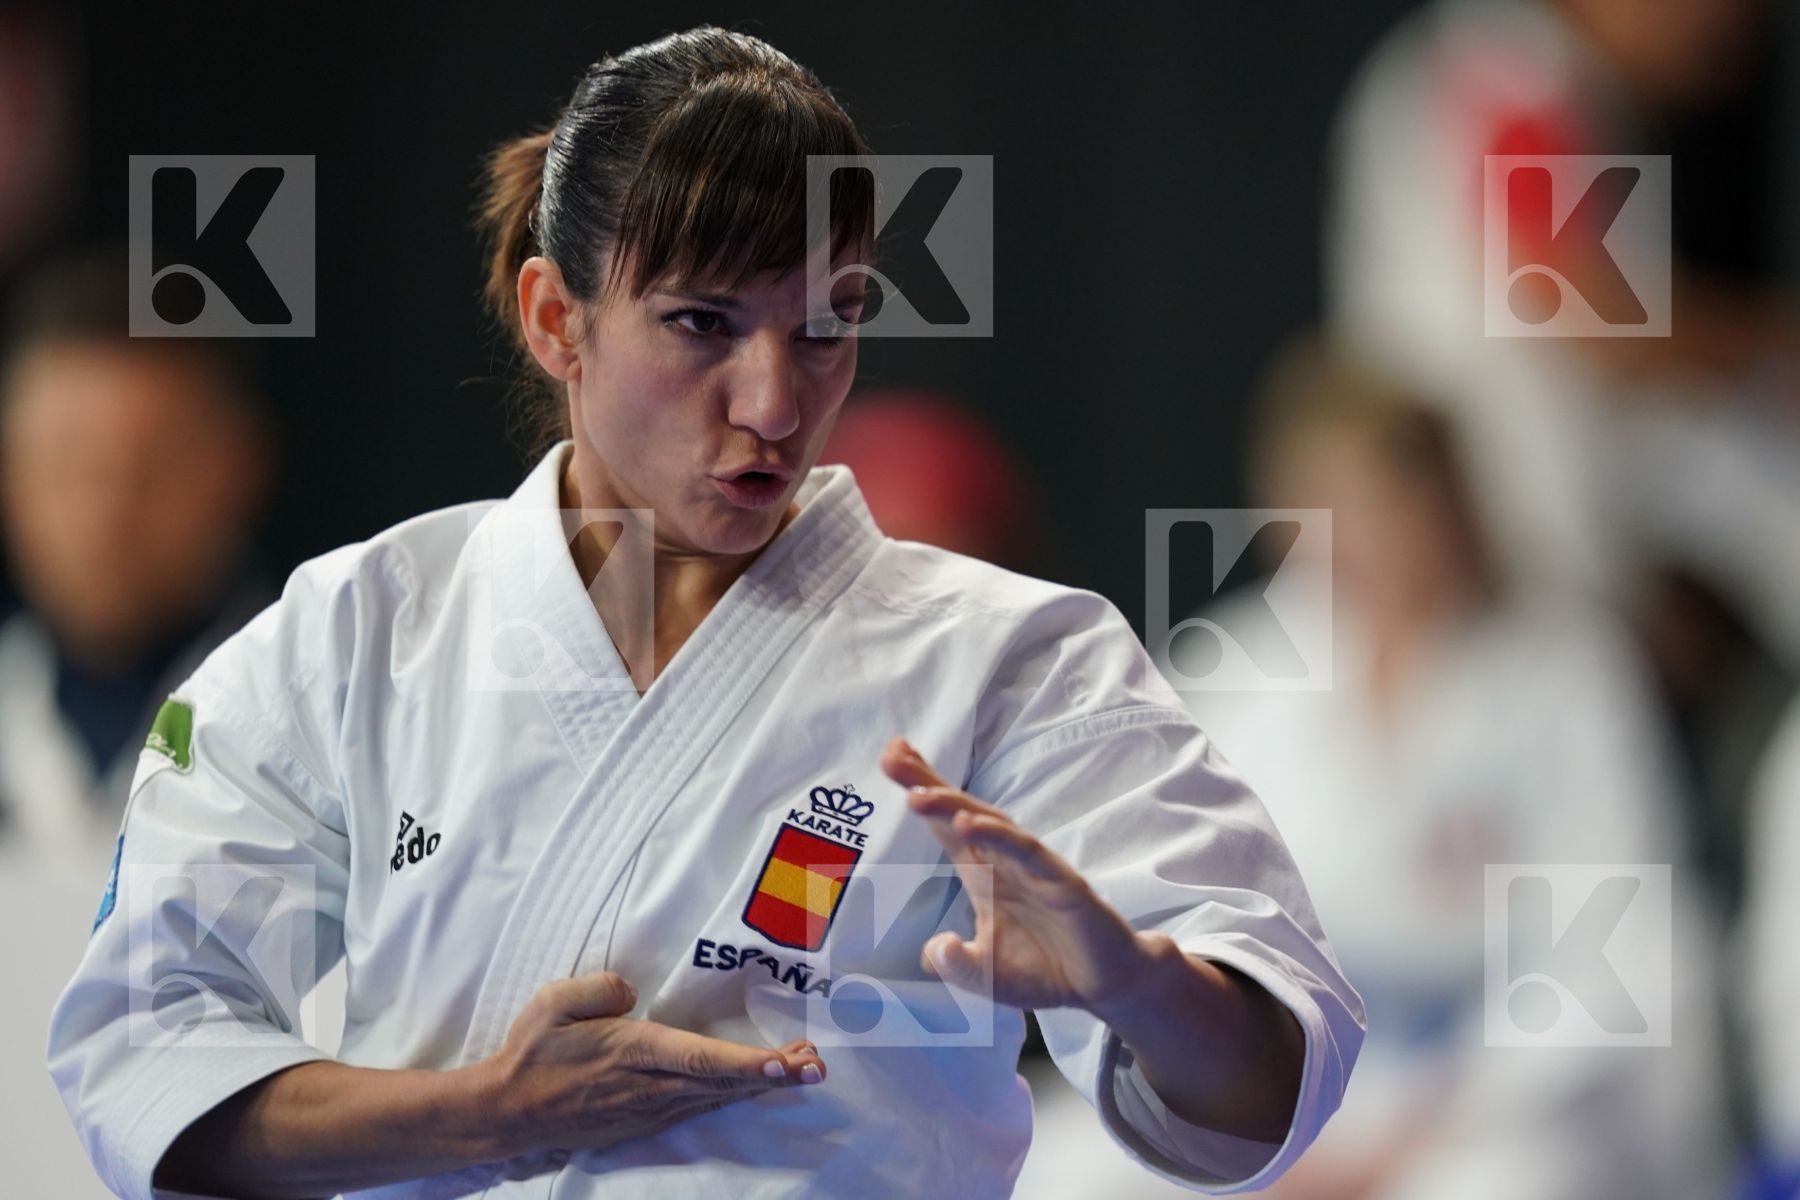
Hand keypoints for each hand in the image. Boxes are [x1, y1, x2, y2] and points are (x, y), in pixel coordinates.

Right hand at [479, 972, 826, 1156]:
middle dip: (775, 1074)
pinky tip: (757, 1084)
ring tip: (803, 1067)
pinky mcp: (646, 1119)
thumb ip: (598, 988)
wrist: (507, 1112)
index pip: (700, 1059)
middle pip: (723, 1081)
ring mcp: (650, 1107)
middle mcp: (650, 1085)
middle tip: (818, 1065)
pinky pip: (701, 1105)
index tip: (783, 1062)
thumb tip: (632, 991)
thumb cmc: (532, 1053)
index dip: (746, 1063)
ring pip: (717, 1096)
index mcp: (634, 1051)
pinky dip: (734, 1093)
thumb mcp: (554, 1004)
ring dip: (761, 1082)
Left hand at [879, 736, 1150, 1012]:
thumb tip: (933, 951)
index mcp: (985, 875)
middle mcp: (1006, 863)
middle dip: (928, 784)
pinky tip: (969, 824)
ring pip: (992, 826)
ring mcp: (1035, 869)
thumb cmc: (1045, 971)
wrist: (1103, 987)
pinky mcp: (1062, 884)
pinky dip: (998, 837)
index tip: (891, 758)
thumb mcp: (987, 978)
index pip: (947, 825)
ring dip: (955, 807)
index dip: (922, 792)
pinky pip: (1028, 853)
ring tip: (918, 794)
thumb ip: (957, 966)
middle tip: (893, 755)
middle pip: (963, 813)